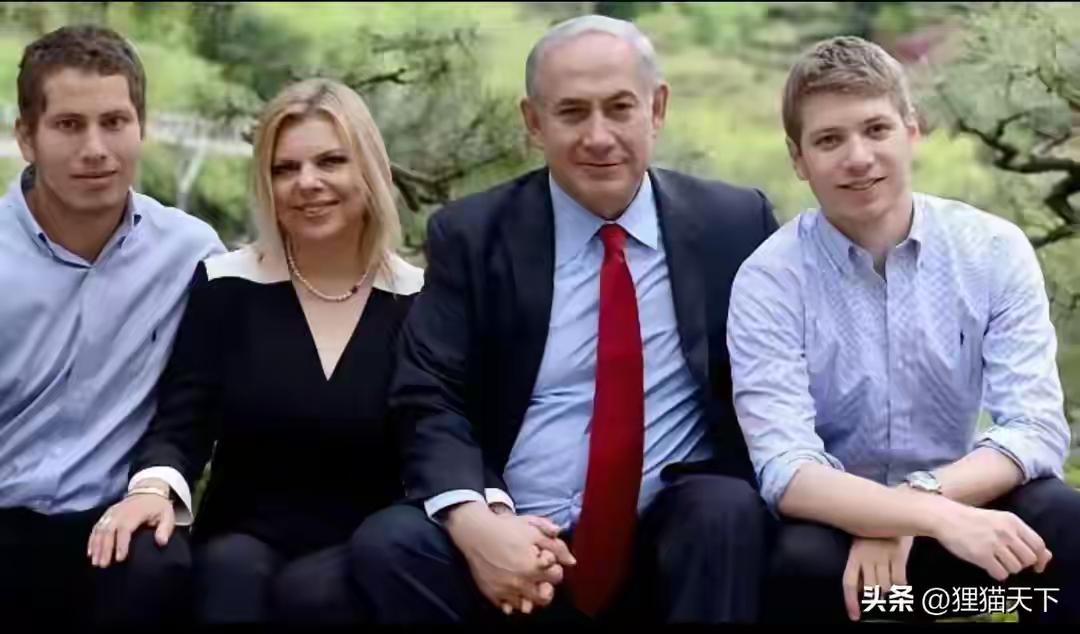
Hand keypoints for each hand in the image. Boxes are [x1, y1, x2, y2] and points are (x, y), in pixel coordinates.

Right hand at [87, 488, 174, 567]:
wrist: (147, 491)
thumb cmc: (158, 507)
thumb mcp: (167, 515)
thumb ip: (165, 529)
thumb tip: (161, 542)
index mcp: (135, 513)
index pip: (125, 529)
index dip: (121, 544)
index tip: (120, 558)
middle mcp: (120, 512)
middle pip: (109, 531)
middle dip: (105, 548)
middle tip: (103, 565)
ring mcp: (111, 513)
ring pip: (100, 530)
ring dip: (96, 546)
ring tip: (96, 562)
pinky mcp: (106, 515)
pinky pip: (96, 527)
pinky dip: (92, 540)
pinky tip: (90, 553)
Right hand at [445, 502, 575, 615]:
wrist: (475, 532)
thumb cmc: (506, 528)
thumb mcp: (534, 529)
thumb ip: (556, 545)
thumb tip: (571, 561)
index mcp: (534, 566)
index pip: (557, 576)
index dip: (554, 566)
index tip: (545, 558)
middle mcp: (521, 583)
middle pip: (545, 597)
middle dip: (546, 586)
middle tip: (539, 575)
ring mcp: (506, 591)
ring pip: (527, 606)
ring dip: (531, 597)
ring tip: (527, 584)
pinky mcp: (492, 594)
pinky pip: (507, 608)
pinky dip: (512, 603)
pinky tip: (513, 591)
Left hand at [843, 536, 912, 620]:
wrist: (897, 509)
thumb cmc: (877, 530)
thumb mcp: (862, 543)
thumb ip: (860, 564)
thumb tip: (861, 588)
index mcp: (855, 554)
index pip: (849, 583)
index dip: (851, 601)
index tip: (855, 616)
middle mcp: (867, 557)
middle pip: (869, 588)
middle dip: (874, 595)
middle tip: (878, 594)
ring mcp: (883, 556)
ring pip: (885, 586)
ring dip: (888, 589)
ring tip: (889, 582)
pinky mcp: (899, 554)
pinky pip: (899, 580)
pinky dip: (901, 586)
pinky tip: (902, 583)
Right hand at [933, 504, 1051, 581]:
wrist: (945, 517)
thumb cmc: (973, 520)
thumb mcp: (1000, 520)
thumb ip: (1022, 536)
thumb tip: (1046, 556)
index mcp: (1013, 522)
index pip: (1038, 545)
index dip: (1040, 558)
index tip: (1035, 565)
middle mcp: (1006, 532)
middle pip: (1028, 559)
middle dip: (1021, 563)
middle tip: (1008, 560)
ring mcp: (994, 544)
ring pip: (1015, 568)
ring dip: (1007, 568)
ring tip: (996, 561)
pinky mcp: (981, 555)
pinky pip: (1000, 574)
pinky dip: (997, 573)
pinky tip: (988, 565)